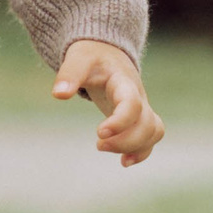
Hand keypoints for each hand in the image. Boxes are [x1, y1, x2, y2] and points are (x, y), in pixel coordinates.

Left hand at [52, 39, 162, 166]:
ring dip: (135, 148)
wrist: (107, 52)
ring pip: (153, 132)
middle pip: (147, 123)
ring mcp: (141, 107)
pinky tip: (123, 161)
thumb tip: (59, 95)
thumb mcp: (79, 59)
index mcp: (124, 82)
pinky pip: (150, 137)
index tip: (99, 133)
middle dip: (126, 141)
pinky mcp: (138, 117)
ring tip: (106, 150)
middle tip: (98, 145)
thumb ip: (69, 74)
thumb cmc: (92, 56)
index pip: (132, 104)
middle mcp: (138, 96)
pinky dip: (141, 152)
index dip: (120, 122)